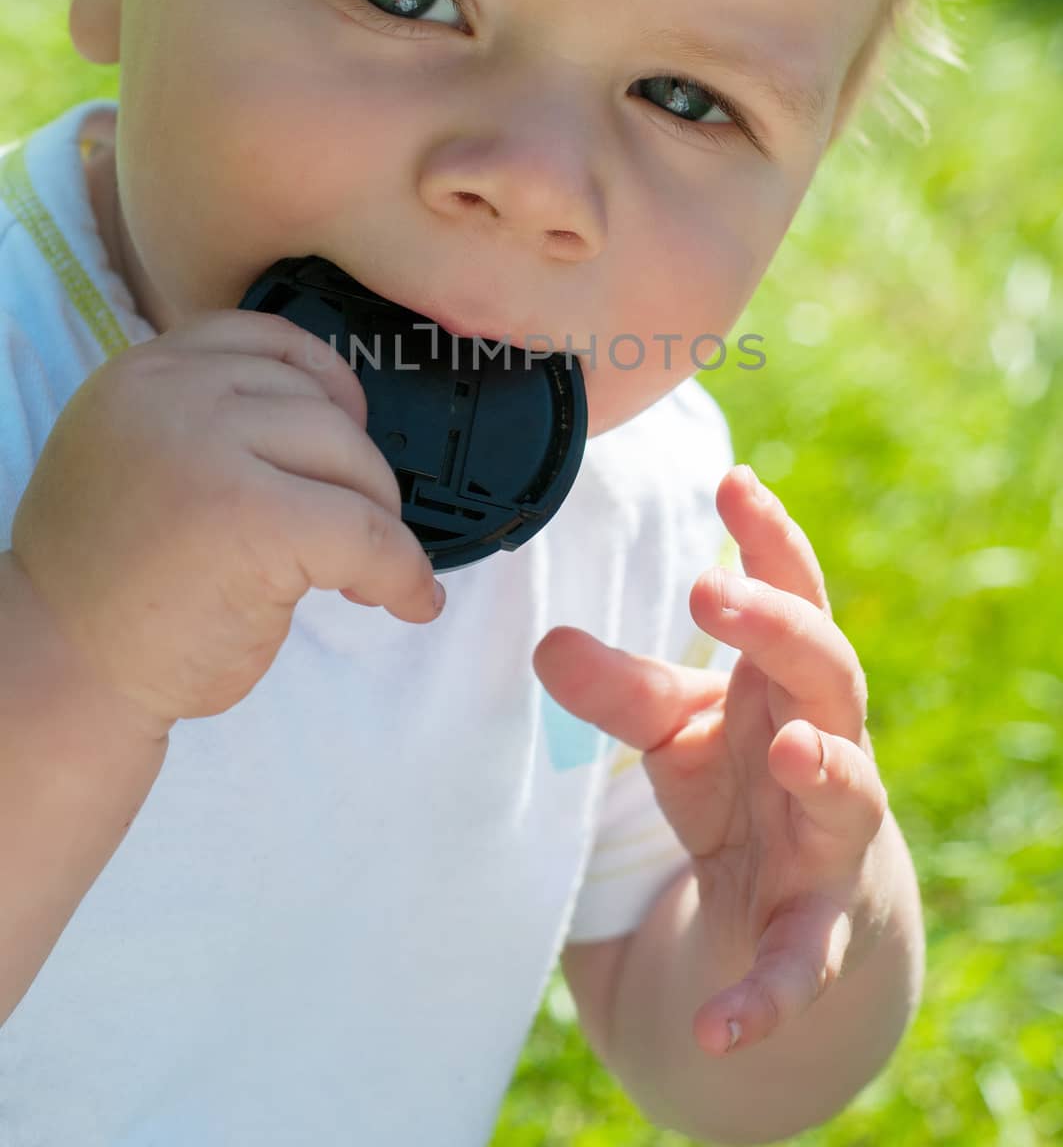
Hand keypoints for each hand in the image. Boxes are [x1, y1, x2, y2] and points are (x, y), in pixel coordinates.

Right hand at [12, 310, 443, 736]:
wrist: (62, 671)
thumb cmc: (109, 581)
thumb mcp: (138, 457)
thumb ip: (208, 419)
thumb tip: (333, 417)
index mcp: (143, 373)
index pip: (268, 339)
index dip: (326, 386)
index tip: (347, 435)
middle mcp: (172, 395)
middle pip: (320, 402)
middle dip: (356, 470)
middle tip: (354, 534)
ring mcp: (210, 451)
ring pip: (349, 457)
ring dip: (380, 518)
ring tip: (366, 572)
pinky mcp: (253, 519)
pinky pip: (366, 532)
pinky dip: (402, 570)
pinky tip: (407, 600)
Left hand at [532, 463, 890, 1057]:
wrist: (797, 900)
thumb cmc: (741, 778)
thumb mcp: (675, 727)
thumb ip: (620, 688)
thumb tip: (542, 643)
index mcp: (786, 681)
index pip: (794, 594)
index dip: (770, 539)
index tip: (732, 480)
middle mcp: (827, 742)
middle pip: (827, 669)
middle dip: (778, 629)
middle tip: (715, 592)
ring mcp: (833, 835)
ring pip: (850, 794)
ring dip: (824, 772)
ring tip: (787, 754)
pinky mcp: (819, 928)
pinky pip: (801, 961)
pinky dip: (764, 992)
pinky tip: (718, 1023)